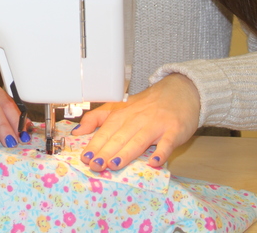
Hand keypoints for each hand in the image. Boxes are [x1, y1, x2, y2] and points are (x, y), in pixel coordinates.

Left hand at [73, 73, 199, 170]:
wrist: (179, 91)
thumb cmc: (146, 104)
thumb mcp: (118, 106)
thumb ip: (96, 118)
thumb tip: (77, 132)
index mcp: (121, 115)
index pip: (105, 131)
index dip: (94, 145)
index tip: (85, 157)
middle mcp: (136, 119)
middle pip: (118, 137)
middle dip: (106, 151)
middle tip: (95, 165)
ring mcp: (155, 125)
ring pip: (138, 140)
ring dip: (126, 153)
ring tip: (114, 165)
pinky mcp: (173, 130)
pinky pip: (167, 143)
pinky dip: (161, 152)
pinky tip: (154, 163)